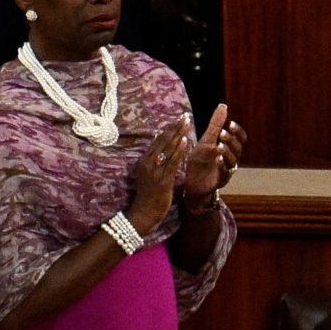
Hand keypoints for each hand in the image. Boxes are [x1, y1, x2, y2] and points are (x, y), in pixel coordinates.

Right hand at [129, 114, 193, 234]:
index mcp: (144, 161)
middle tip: (185, 116)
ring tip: (187, 123)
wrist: (143, 213)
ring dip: (178, 134)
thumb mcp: (150, 174)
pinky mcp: (162, 180)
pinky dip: (179, 151)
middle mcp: (147, 164)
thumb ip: (156, 161)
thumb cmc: (149, 194)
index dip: (169, 129)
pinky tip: (185, 141)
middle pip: (163, 141)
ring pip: (168, 149)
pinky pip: (172, 162)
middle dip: (175, 128)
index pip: (157, 141)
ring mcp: (154, 172)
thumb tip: (163, 147)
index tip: (179, 118)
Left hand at [180, 103, 243, 202]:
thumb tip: (223, 105)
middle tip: (223, 133)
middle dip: (231, 140)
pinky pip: (224, 173)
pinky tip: (217, 159)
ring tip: (219, 145)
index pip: (240, 139)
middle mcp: (232, 160)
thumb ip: (215, 125)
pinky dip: (222, 165)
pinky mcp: (220, 181)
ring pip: (233, 161)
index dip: (237, 131)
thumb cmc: (200, 161)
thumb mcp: (206, 141)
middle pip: (238, 149)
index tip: (230, 123)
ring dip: (227, 152)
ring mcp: (227, 171)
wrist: (191, 183)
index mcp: (230, 149)